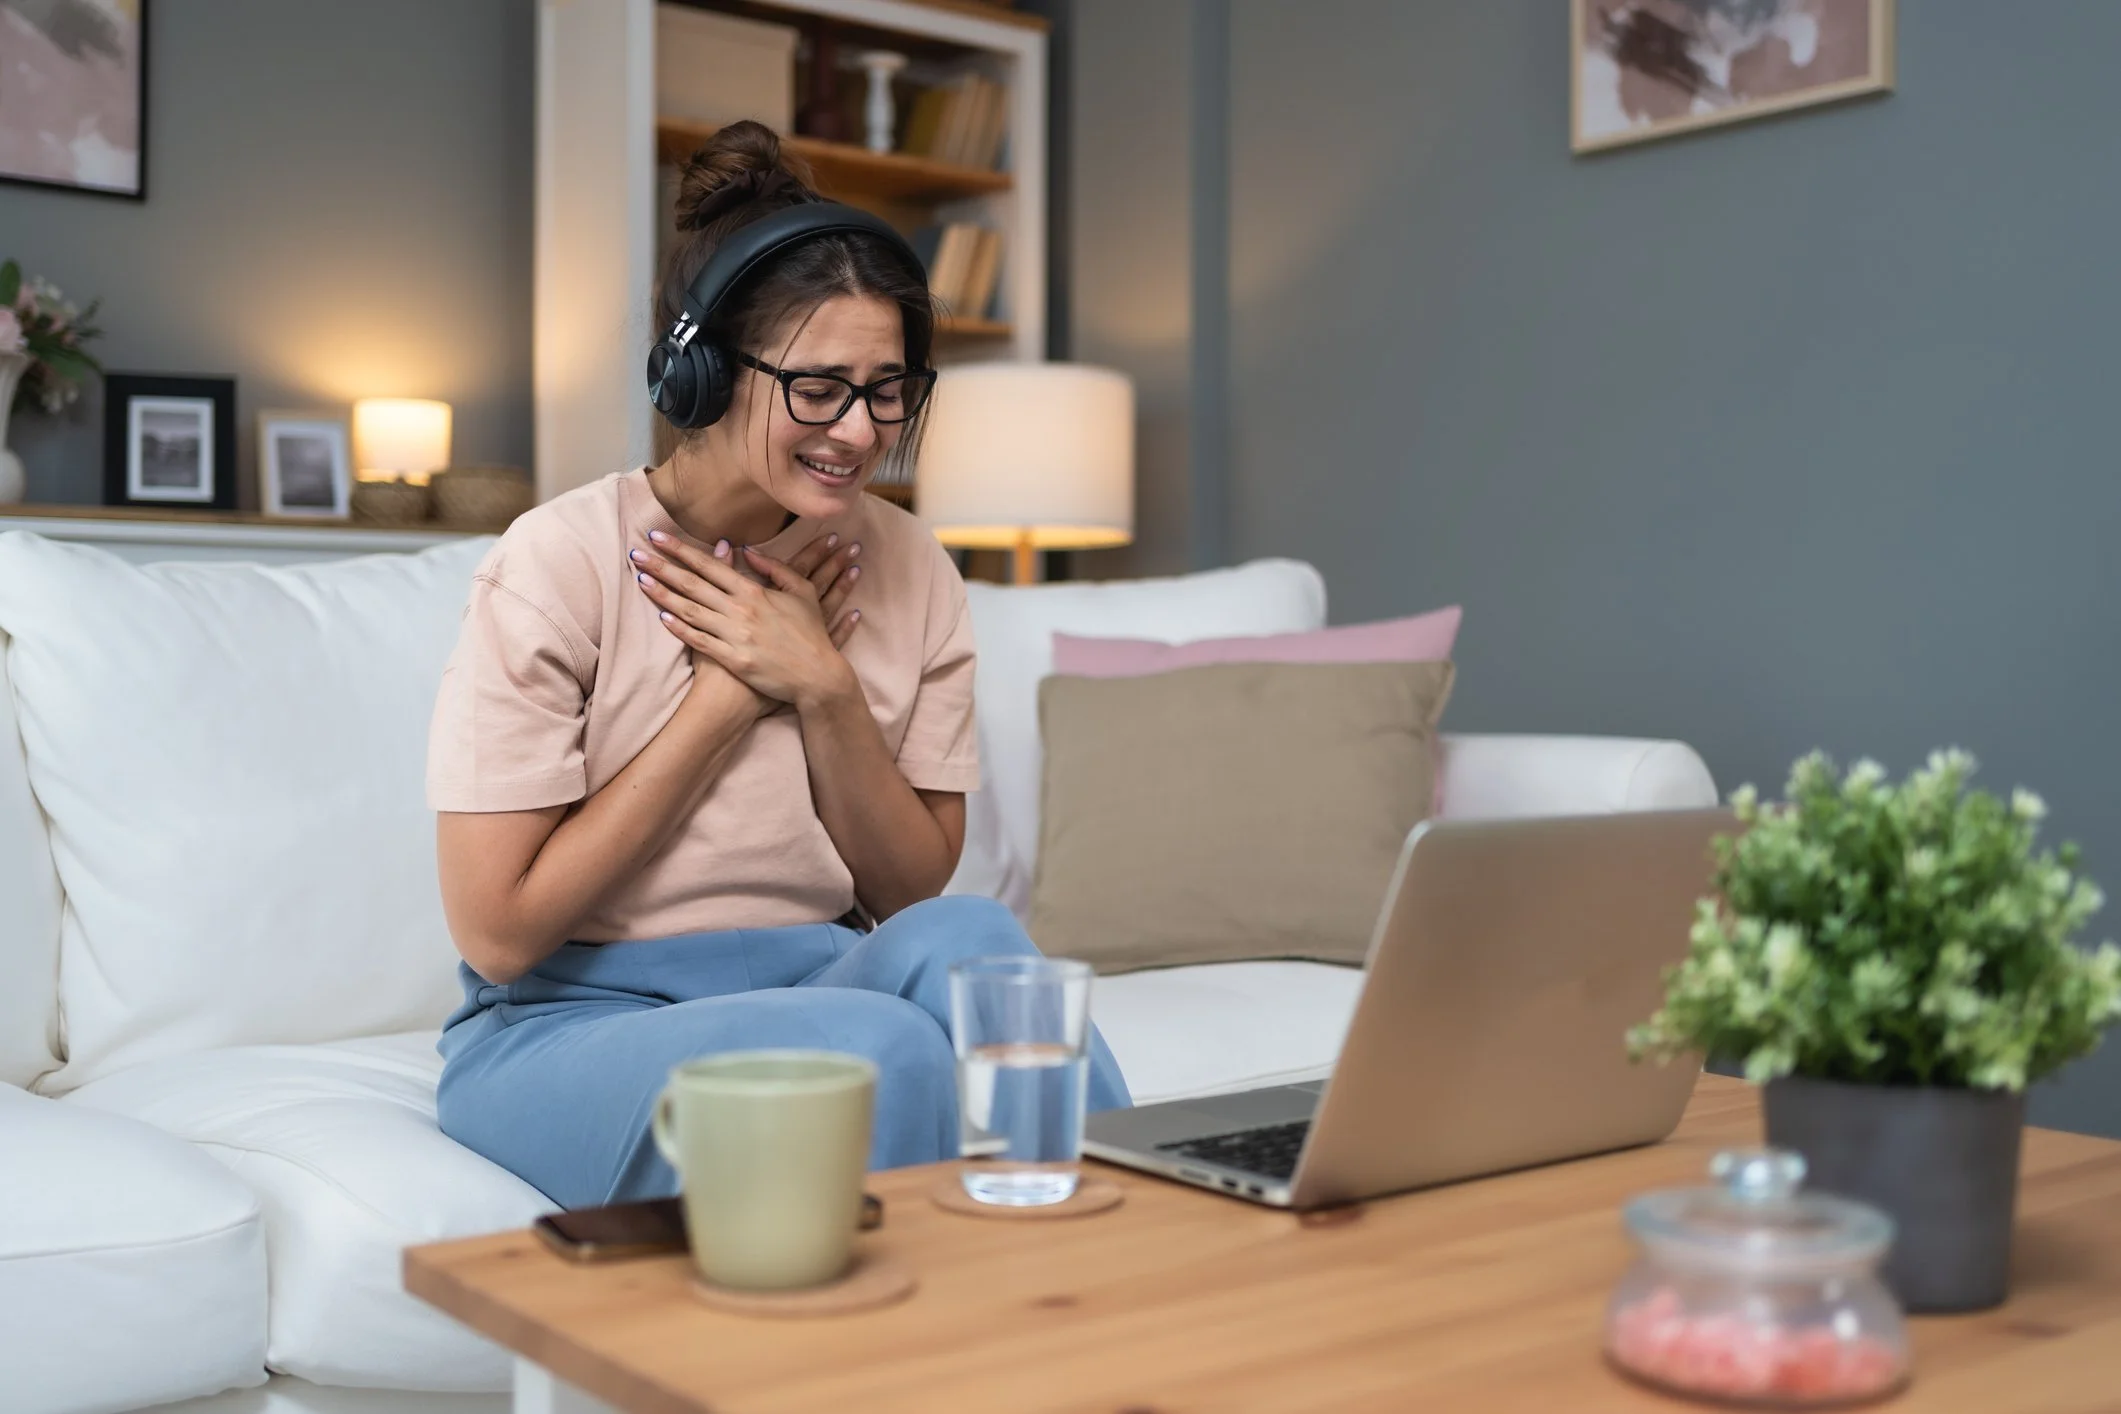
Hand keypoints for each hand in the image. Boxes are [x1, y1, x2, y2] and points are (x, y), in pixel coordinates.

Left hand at [631, 529, 863, 712]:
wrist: (818, 675)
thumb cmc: (811, 633)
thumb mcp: (802, 593)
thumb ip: (775, 568)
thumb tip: (746, 550)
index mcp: (755, 591)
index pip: (710, 565)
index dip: (682, 550)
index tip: (658, 536)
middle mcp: (740, 610)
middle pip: (693, 584)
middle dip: (662, 566)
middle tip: (635, 553)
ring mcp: (735, 635)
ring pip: (690, 611)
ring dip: (663, 594)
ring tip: (640, 580)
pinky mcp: (733, 659)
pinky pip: (700, 641)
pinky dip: (680, 630)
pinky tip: (662, 617)